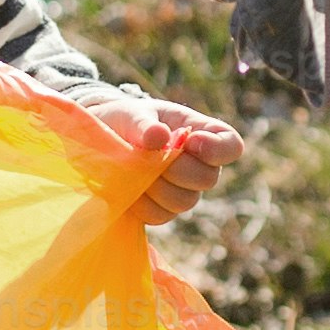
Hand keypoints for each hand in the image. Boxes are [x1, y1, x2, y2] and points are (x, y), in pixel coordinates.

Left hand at [88, 95, 242, 225]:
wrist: (99, 142)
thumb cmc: (123, 120)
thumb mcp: (130, 114)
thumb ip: (143, 124)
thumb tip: (159, 137)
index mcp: (201, 132)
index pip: (231, 145)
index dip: (217, 149)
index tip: (190, 142)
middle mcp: (199, 164)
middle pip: (208, 179)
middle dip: (176, 169)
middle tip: (149, 155)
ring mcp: (183, 190)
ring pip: (184, 201)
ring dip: (156, 186)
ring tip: (134, 168)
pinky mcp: (162, 210)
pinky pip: (160, 215)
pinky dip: (141, 202)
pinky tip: (129, 186)